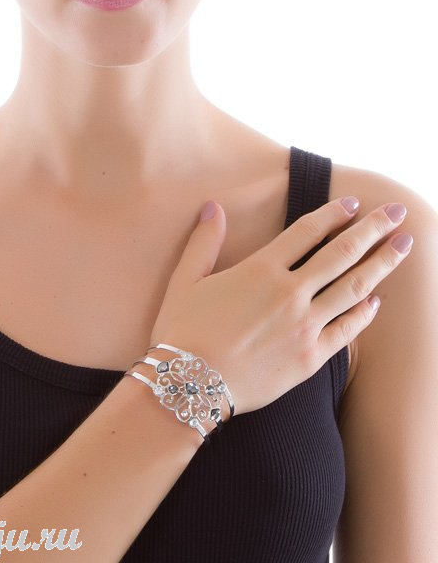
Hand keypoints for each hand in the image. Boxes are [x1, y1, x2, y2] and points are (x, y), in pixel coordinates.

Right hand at [148, 197, 412, 415]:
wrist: (190, 384)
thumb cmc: (183, 330)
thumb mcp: (185, 280)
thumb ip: (204, 241)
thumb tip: (212, 206)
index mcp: (261, 270)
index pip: (307, 232)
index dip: (333, 214)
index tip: (354, 204)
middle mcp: (290, 293)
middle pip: (341, 253)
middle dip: (373, 229)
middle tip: (396, 211)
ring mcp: (305, 325)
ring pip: (354, 287)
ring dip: (381, 263)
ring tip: (404, 246)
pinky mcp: (310, 356)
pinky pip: (346, 331)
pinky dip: (365, 314)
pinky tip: (377, 302)